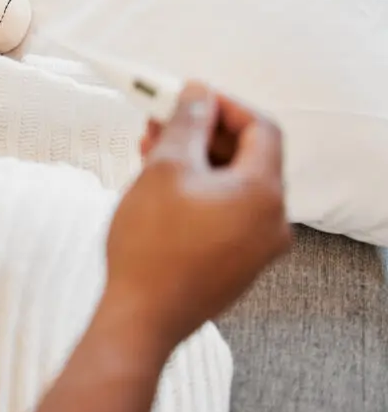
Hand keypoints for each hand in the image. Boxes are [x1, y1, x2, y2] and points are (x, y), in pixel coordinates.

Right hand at [106, 83, 290, 346]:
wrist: (141, 317)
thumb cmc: (152, 246)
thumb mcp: (165, 168)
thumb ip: (186, 123)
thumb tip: (197, 94)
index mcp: (263, 194)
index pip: (261, 129)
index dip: (225, 105)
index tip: (191, 95)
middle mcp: (271, 222)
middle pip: (245, 158)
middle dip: (202, 132)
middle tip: (162, 118)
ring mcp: (254, 248)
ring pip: (229, 187)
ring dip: (194, 161)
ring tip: (150, 149)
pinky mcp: (233, 265)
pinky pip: (221, 214)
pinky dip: (196, 193)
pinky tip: (159, 187)